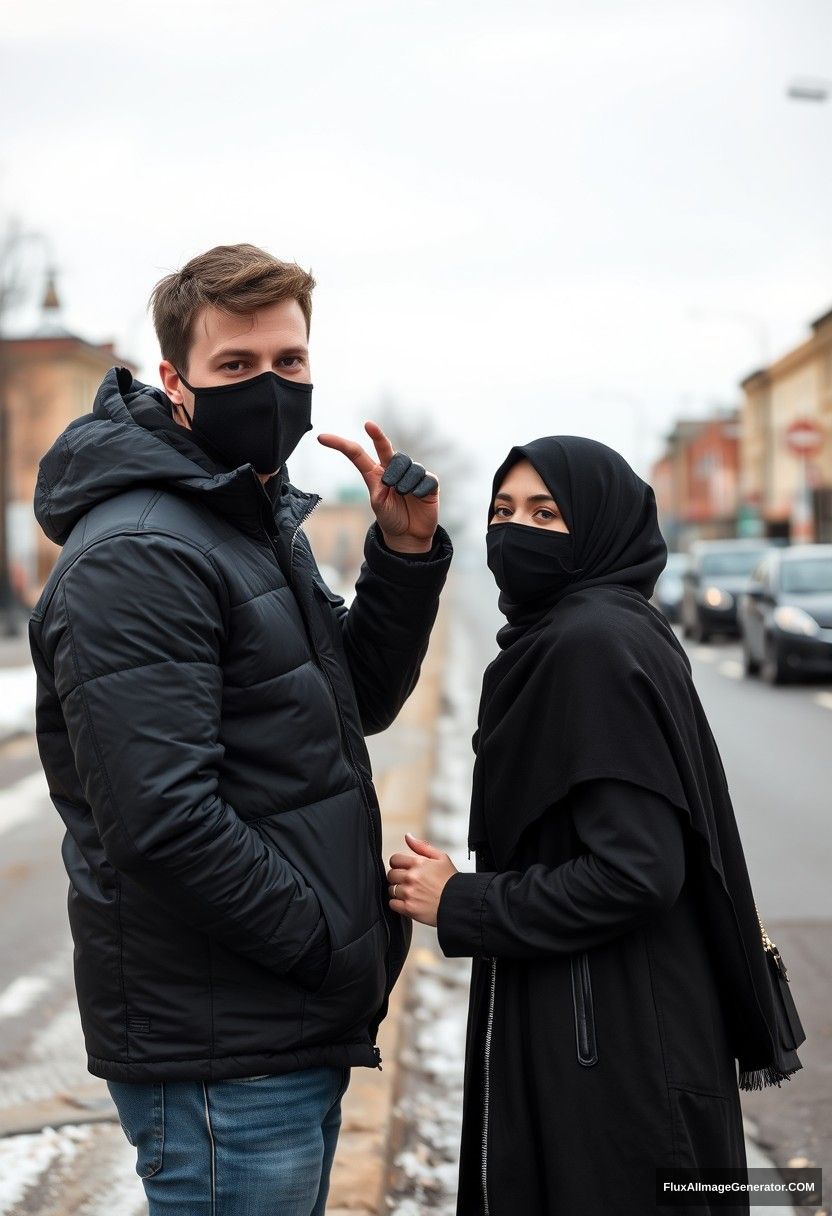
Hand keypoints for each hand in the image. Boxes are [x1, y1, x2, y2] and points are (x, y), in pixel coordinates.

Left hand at [318, 422, 438, 553]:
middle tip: (391, 487)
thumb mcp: (378, 503)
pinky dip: (419, 489)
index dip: (341, 444)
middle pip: (390, 451)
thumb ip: (380, 486)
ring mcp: (412, 473)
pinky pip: (425, 477)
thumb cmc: (390, 518)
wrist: (408, 536)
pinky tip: (418, 497)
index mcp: (376, 473)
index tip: (321, 437)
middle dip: (391, 469)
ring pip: (410, 465)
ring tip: (405, 496)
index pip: (357, 453)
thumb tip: (395, 473)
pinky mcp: (429, 481)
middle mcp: (393, 468)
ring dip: (405, 483)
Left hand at [386, 833, 457, 926]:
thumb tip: (408, 837)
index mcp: (418, 863)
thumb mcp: (441, 858)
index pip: (394, 859)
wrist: (460, 903)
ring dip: (398, 891)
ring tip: (411, 893)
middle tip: (408, 882)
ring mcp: (409, 893)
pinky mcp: (409, 908)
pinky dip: (398, 904)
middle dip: (397, 877)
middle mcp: (412, 877)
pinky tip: (408, 902)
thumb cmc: (451, 882)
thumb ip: (421, 846)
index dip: (398, 864)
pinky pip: (393, 904)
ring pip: (391, 889)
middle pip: (391, 875)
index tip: (403, 869)